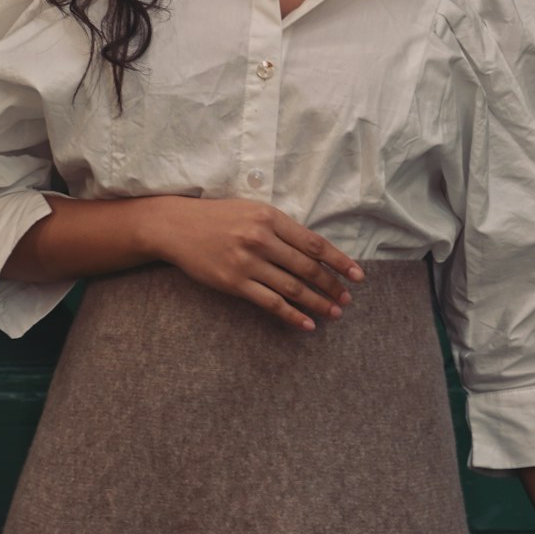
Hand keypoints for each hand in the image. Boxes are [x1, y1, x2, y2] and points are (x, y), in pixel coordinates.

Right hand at [147, 196, 365, 329]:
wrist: (177, 227)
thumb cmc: (218, 217)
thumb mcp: (252, 210)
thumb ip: (280, 227)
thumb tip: (314, 250)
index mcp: (269, 217)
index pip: (313, 243)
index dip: (339, 260)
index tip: (357, 274)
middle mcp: (261, 239)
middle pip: (307, 267)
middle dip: (331, 285)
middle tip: (347, 297)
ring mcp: (247, 262)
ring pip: (293, 288)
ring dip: (318, 303)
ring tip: (334, 312)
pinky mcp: (234, 283)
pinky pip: (270, 303)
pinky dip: (292, 315)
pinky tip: (307, 323)